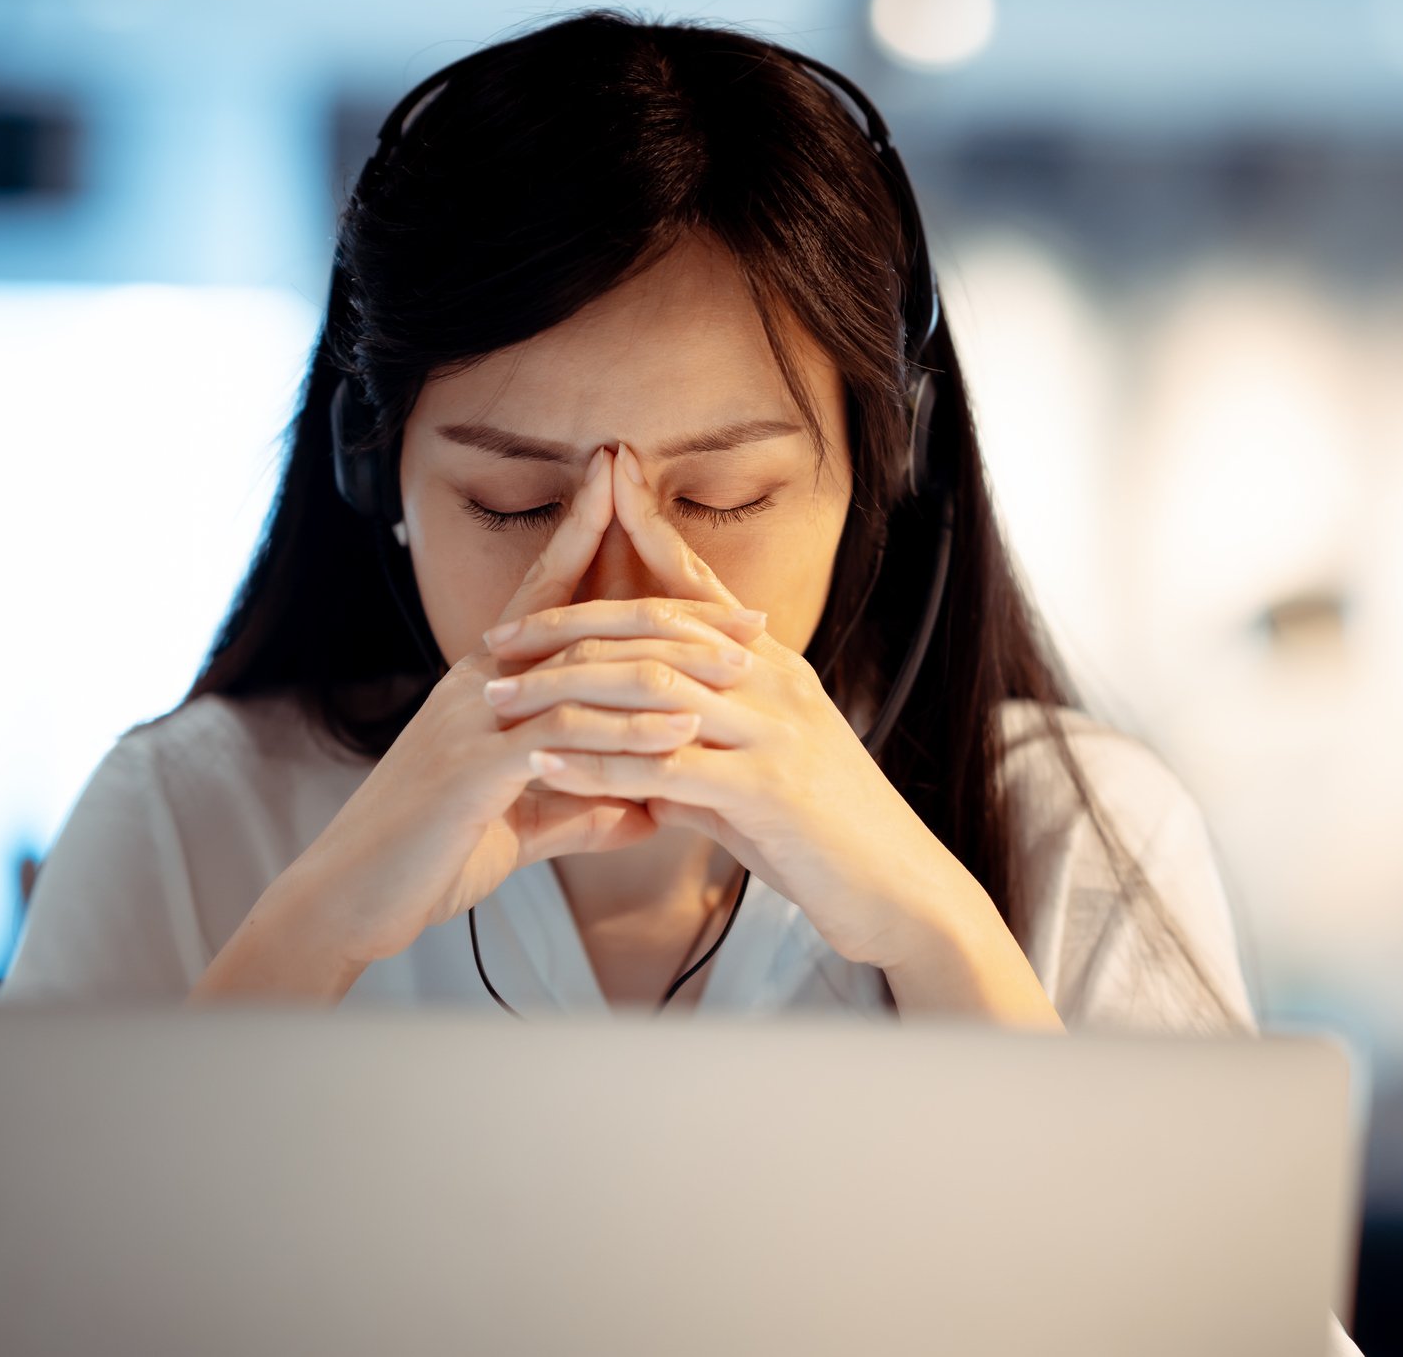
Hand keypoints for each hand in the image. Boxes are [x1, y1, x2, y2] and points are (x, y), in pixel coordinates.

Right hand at [283, 447, 764, 966]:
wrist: (348, 900)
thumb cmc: (429, 854)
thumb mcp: (521, 822)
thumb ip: (585, 804)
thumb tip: (649, 809)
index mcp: (487, 683)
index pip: (548, 595)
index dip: (589, 541)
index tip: (640, 499)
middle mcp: (478, 685)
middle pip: (583, 622)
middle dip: (668, 607)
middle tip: (750, 612)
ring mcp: (472, 722)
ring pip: (582, 673)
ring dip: (667, 667)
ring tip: (738, 671)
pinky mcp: (473, 771)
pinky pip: (564, 738)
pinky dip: (626, 732)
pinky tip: (679, 735)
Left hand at [479, 444, 974, 969]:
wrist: (903, 891)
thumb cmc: (828, 838)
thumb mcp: (758, 778)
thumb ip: (700, 756)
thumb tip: (638, 768)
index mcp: (776, 669)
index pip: (699, 592)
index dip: (643, 543)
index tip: (585, 512)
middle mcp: (776, 684)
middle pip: (658, 628)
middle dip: (571, 626)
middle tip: (498, 637)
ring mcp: (775, 732)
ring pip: (653, 687)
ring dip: (566, 691)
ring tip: (498, 698)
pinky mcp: (768, 789)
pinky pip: (664, 765)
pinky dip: (597, 763)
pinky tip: (544, 764)